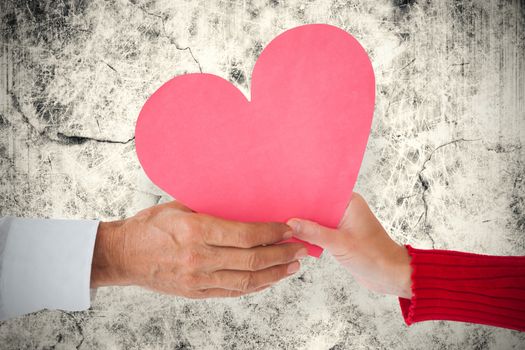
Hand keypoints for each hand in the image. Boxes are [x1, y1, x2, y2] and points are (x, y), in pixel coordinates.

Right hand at [91, 201, 306, 297]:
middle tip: (301, 248)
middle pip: (252, 259)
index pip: (246, 234)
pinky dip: (255, 286)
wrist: (123, 255)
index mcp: (196, 230)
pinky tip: (269, 279)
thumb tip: (243, 208)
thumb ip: (210, 209)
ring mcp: (198, 279)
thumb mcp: (179, 207)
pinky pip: (232, 291)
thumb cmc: (149, 226)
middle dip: (282, 253)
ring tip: (293, 265)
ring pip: (247, 280)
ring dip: (275, 273)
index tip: (288, 228)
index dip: (272, 232)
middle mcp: (200, 257)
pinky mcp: (196, 292)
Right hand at [287, 193, 411, 297]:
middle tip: (276, 211)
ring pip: (315, 219)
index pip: (320, 192)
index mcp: (349, 202)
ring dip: (302, 224)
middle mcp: (344, 209)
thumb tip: (290, 223)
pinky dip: (308, 235)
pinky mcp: (339, 236)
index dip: (302, 194)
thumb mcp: (340, 244)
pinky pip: (319, 232)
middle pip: (315, 205)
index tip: (283, 195)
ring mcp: (341, 223)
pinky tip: (293, 237)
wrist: (390, 276)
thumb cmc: (375, 256)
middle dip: (299, 210)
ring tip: (280, 224)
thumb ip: (314, 233)